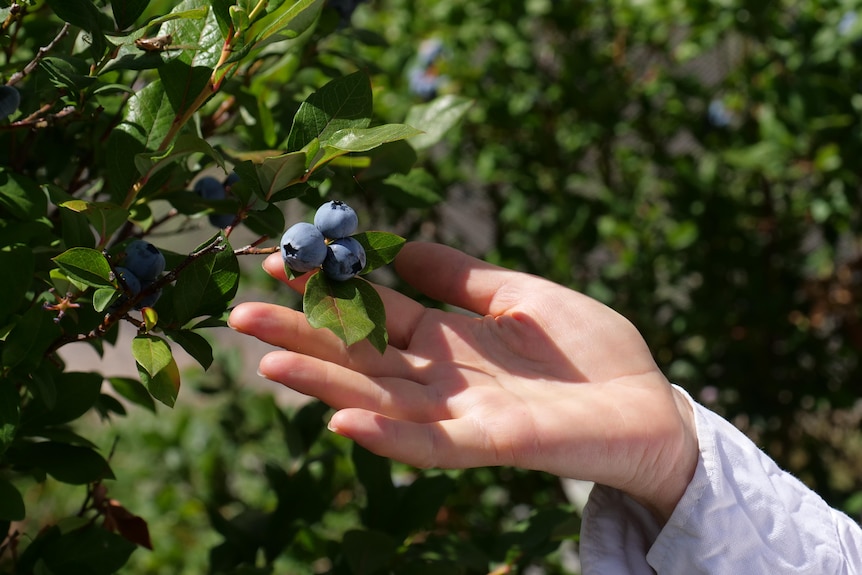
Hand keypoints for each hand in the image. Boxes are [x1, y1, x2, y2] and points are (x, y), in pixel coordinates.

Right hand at [228, 242, 697, 522]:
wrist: (649, 405)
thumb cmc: (590, 350)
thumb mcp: (521, 295)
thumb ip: (462, 277)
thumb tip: (403, 246)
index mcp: (447, 339)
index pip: (373, 311)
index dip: (329, 289)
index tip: (281, 262)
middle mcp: (441, 377)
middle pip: (360, 355)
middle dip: (301, 334)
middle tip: (238, 314)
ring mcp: (462, 413)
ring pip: (380, 397)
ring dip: (324, 381)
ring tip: (266, 360)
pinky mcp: (493, 442)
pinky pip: (431, 442)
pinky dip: (387, 434)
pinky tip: (342, 418)